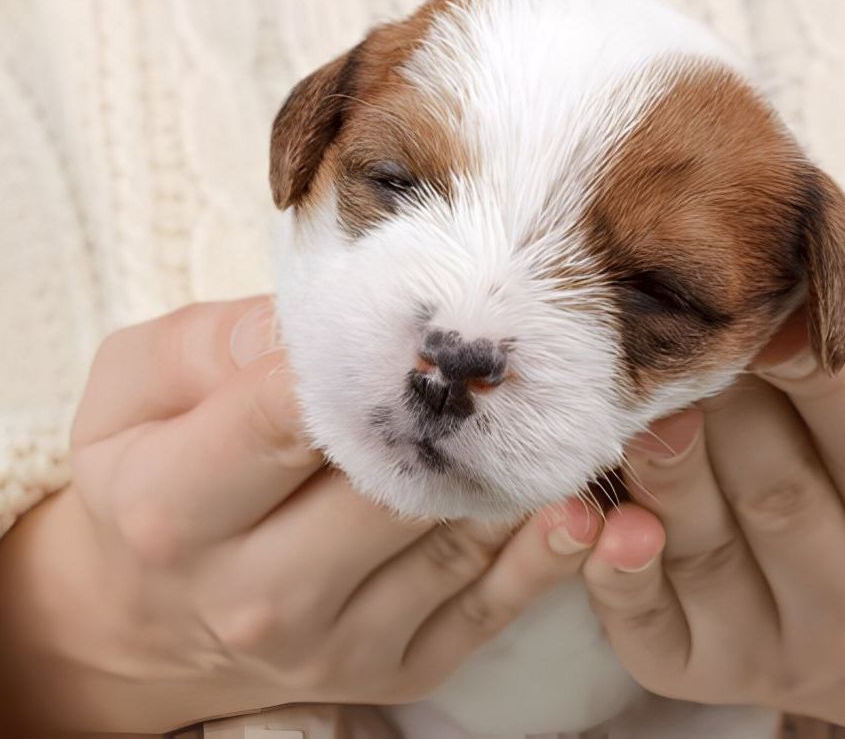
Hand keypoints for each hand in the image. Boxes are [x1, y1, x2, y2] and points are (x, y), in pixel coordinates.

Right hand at [0, 298, 596, 733]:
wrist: (148, 611)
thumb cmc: (147, 476)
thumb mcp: (135, 387)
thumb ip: (215, 345)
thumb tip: (333, 316)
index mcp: (174, 509)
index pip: (283, 418)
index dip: (362, 356)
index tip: (423, 306)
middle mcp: (256, 593)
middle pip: (387, 485)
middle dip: (455, 407)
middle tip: (517, 336)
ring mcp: (335, 642)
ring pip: (453, 541)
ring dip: (520, 467)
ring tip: (567, 399)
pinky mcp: (396, 666)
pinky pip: (489, 605)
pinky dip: (545, 550)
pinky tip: (582, 499)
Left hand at [566, 309, 844, 737]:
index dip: (825, 375)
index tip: (776, 306)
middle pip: (779, 491)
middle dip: (727, 402)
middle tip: (685, 331)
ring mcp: (773, 647)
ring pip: (704, 545)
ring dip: (662, 468)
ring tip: (635, 401)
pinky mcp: (699, 669)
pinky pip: (645, 623)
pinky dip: (609, 565)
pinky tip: (585, 511)